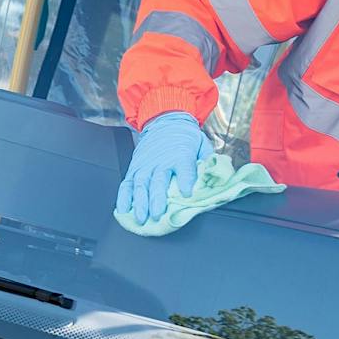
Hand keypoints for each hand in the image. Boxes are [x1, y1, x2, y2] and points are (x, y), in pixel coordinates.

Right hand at [118, 110, 213, 228]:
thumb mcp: (202, 144)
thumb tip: (215, 177)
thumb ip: (208, 162)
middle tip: (156, 214)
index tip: (186, 194)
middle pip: (158, 180)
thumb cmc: (185, 137)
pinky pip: (127, 183)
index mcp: (180, 154)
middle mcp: (160, 161)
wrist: (165, 121)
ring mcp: (145, 165)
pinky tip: (123, 210)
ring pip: (140, 184)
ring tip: (140, 218)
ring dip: (139, 202)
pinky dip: (123, 197)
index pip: (183, 168)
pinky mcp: (135, 168)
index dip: (185, 181)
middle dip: (156, 198)